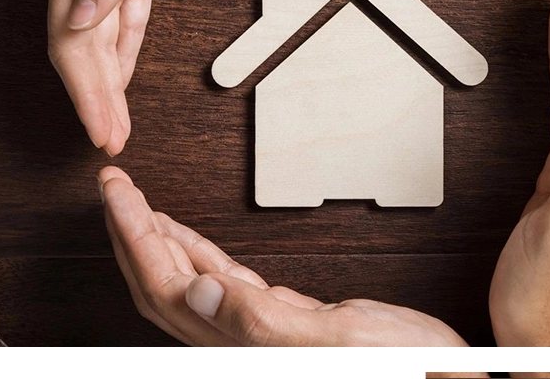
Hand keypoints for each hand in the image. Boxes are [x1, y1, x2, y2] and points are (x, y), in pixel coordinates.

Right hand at [44, 0, 205, 154]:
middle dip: (96, 102)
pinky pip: (125, 24)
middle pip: (83, 53)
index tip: (100, 129)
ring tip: (115, 126)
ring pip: (102, 45)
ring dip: (108, 87)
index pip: (73, 44)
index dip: (86, 92)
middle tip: (110, 143)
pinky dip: (123, 56)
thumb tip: (81, 20)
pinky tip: (123, 80)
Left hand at [99, 166, 467, 345]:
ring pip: (187, 282)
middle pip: (164, 283)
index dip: (135, 238)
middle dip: (132, 233)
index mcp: (241, 342)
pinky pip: (221, 281)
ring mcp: (256, 329)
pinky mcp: (279, 317)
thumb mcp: (334, 337)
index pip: (167, 287)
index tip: (118, 196)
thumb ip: (260, 319)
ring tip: (136, 205)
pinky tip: (189, 238)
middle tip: (114, 188)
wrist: (435, 374)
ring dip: (158, 240)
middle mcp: (238, 339)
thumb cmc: (396, 366)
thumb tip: (193, 295)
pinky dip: (198, 253)